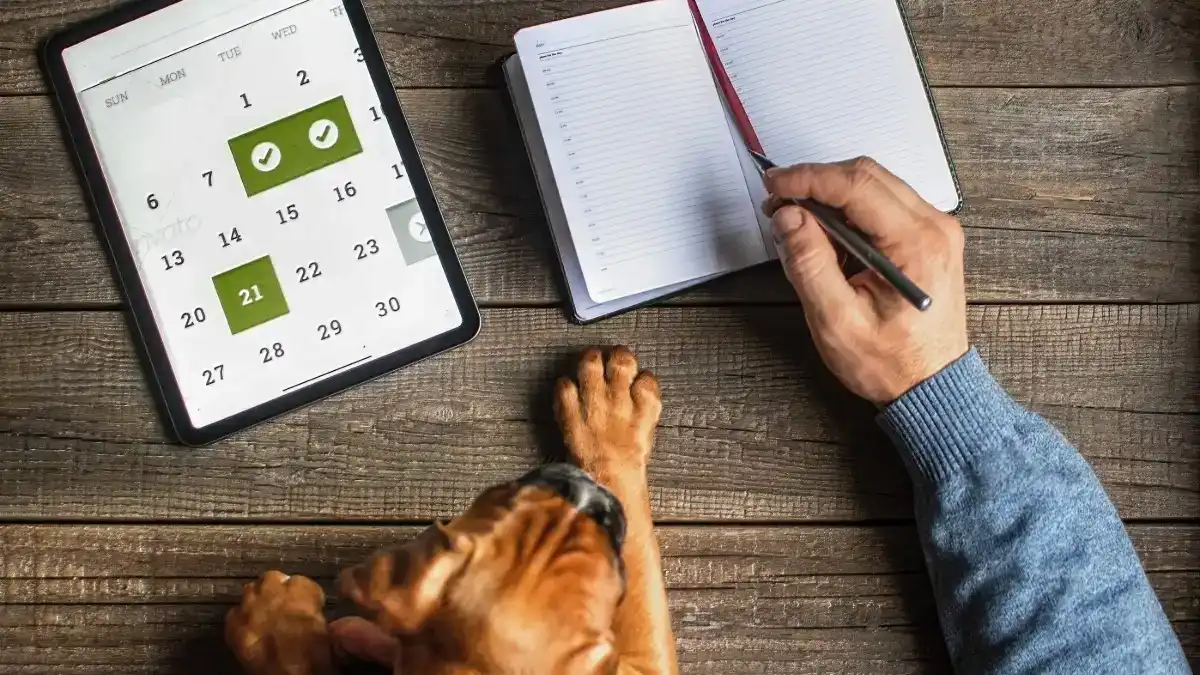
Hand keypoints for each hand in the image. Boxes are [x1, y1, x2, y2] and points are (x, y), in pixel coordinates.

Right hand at [765, 157, 968, 404]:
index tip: (774, 184)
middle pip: (867, 175)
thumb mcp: (836, 320)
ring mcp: (935, 229)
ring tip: (796, 219)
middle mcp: (935, 226)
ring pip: (874, 184)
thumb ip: (809, 263)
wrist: (931, 386)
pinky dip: (849, 208)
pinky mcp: (928, 237)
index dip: (808, 178)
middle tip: (777, 201)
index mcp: (917, 243)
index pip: (857, 186)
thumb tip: (787, 216)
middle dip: (816, 181)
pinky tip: (826, 232)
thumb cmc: (890, 362)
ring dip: (831, 193)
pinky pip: (884, 203)